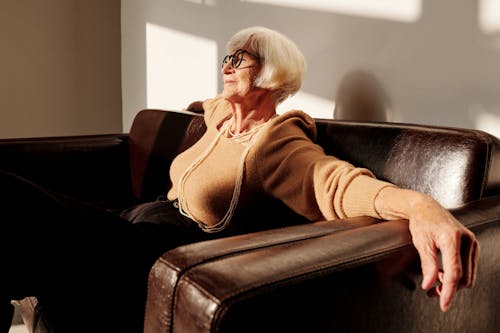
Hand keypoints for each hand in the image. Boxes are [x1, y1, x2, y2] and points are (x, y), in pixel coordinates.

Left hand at [407, 196, 478, 311]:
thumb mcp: (421, 243)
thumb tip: (429, 284)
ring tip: (435, 283)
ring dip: (453, 283)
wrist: (427, 208)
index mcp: (452, 238)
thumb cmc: (422, 222)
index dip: (449, 291)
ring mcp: (471, 242)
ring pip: (468, 274)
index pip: (454, 272)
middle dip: (449, 288)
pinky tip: (443, 274)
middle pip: (463, 276)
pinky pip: (469, 267)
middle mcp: (466, 240)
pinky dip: (457, 275)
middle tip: (431, 292)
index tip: (444, 304)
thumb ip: (427, 265)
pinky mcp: (472, 245)